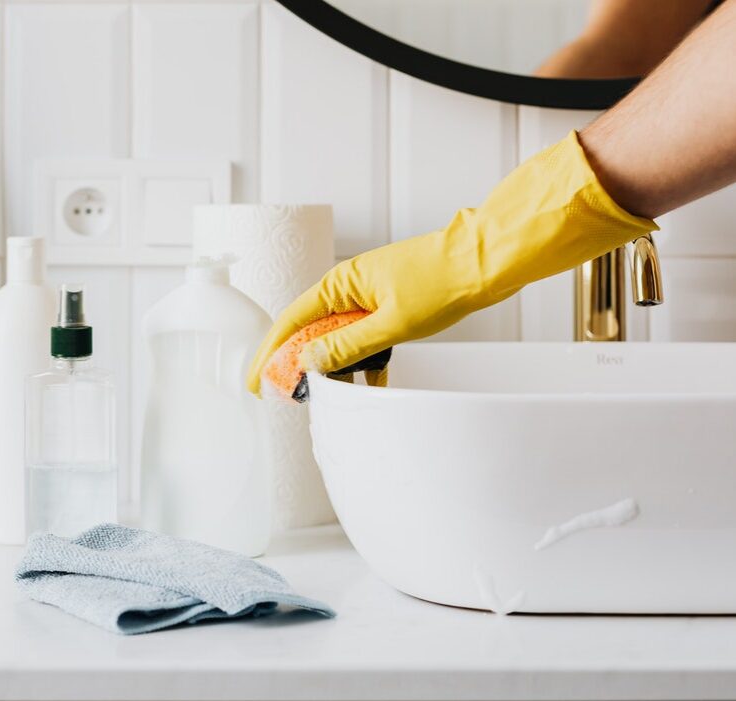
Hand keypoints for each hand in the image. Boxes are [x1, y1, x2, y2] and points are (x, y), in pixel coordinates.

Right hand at [246, 131, 655, 395]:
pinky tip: (371, 382)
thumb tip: (309, 362)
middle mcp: (350, 287)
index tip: (258, 381)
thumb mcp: (392, 323)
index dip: (271, 353)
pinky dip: (366, 360)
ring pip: (339, 337)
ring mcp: (370, 296)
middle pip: (311, 331)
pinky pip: (366, 337)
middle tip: (287, 394)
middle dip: (297, 364)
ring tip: (328, 393)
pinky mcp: (390, 305)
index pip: (292, 322)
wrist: (487, 260)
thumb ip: (349, 346)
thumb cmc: (443, 280)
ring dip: (334, 365)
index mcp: (341, 284)